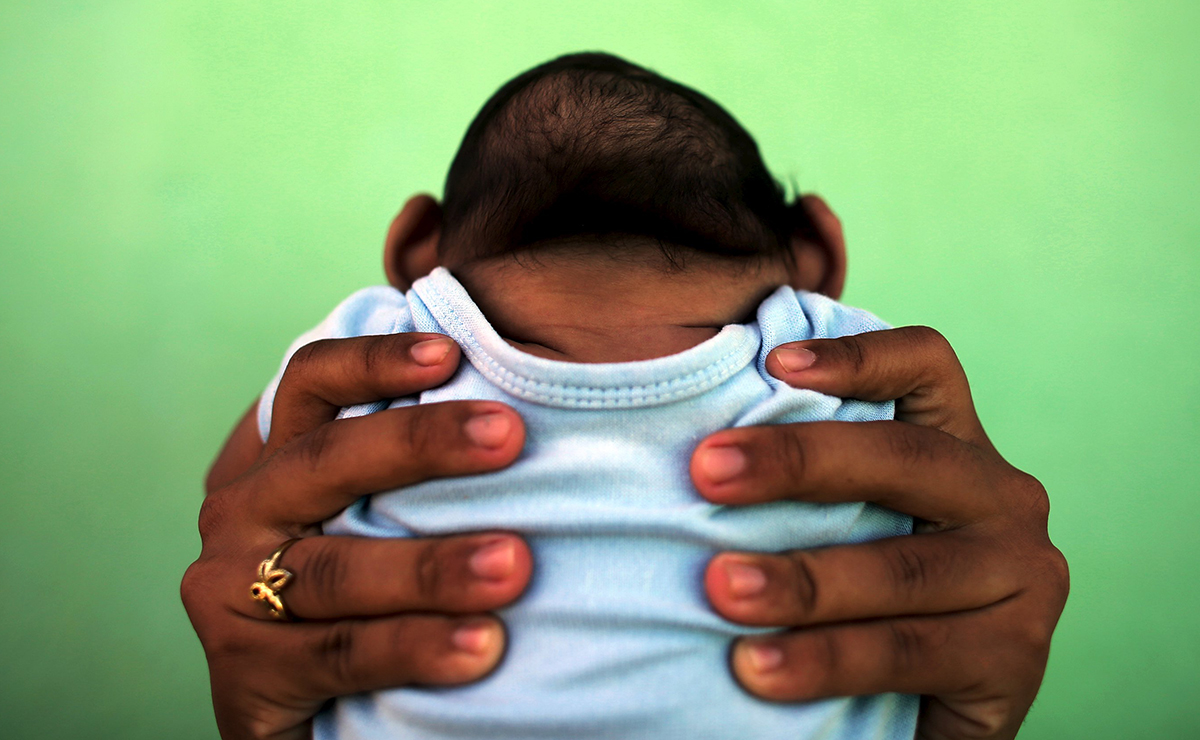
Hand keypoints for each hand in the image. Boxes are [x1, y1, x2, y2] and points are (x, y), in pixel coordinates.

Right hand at [182, 334, 531, 739]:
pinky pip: (340, 653)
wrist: (309, 718)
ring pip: (338, 569)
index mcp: (279, 464)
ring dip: (431, 566)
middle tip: (508, 435)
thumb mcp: (376, 522)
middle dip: (420, 444)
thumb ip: (416, 476)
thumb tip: (524, 413)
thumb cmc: (367, 597)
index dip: (373, 361)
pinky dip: (413, 647)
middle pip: (327, 462)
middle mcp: (243, 514)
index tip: (450, 353)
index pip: (312, 386)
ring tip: (513, 565)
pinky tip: (481, 647)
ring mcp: (230, 592)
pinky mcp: (244, 673)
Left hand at [692, 327, 1068, 739]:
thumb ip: (809, 487)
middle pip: (904, 456)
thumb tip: (698, 453)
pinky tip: (760, 668)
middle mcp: (1002, 497)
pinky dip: (827, 659)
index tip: (772, 363)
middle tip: (707, 473)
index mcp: (955, 447)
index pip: (925, 367)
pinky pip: (909, 650)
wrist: (920, 713)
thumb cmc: (859, 600)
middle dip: (798, 460)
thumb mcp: (845, 525)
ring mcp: (1022, 576)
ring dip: (802, 578)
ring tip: (721, 589)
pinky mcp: (1017, 656)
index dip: (857, 355)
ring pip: (901, 567)